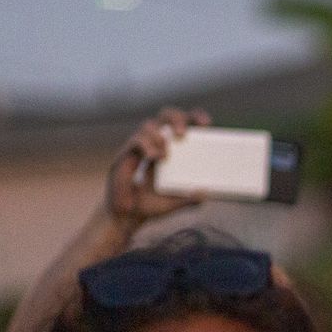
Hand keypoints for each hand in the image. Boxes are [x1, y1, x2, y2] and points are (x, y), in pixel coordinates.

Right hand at [106, 106, 209, 226]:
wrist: (126, 216)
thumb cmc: (152, 205)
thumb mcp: (175, 203)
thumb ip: (190, 199)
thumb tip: (206, 193)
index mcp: (171, 149)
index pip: (183, 123)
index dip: (194, 117)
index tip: (206, 123)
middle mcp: (155, 143)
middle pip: (165, 115)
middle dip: (176, 118)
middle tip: (183, 134)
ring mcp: (139, 147)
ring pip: (149, 125)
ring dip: (160, 136)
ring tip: (166, 155)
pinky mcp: (125, 155)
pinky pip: (135, 141)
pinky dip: (146, 145)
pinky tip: (154, 157)